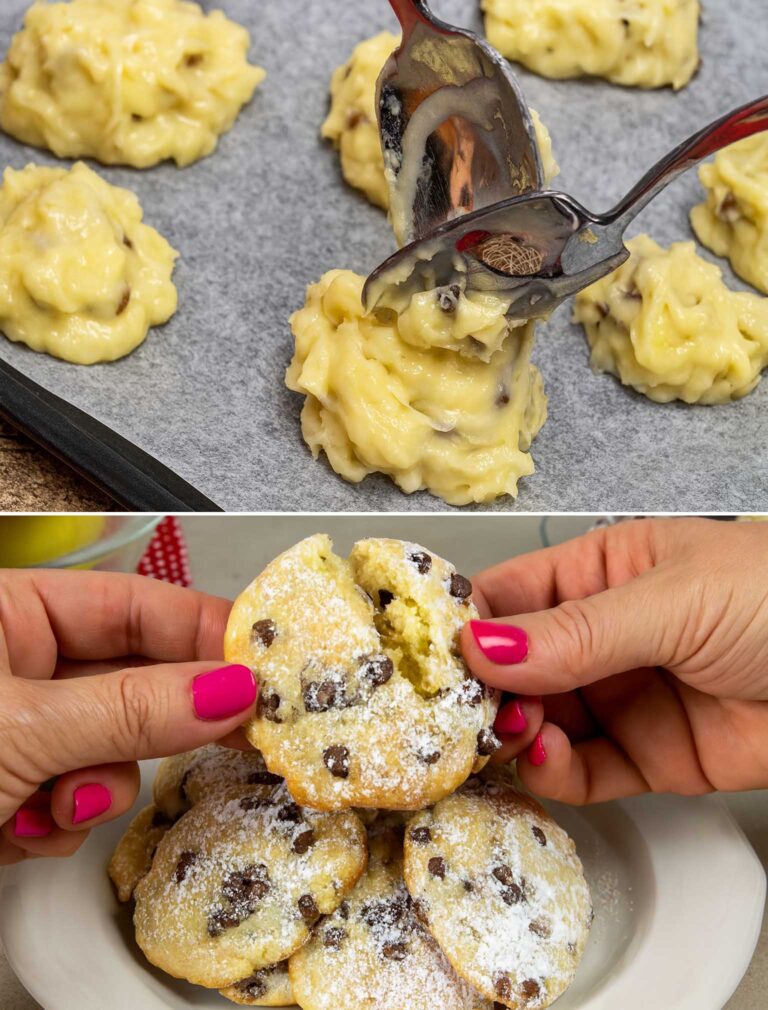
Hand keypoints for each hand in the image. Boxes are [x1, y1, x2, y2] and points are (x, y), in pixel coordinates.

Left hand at [0, 570, 256, 863]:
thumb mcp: (20, 730)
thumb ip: (130, 710)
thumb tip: (233, 691)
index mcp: (11, 612)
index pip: (132, 605)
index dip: (202, 632)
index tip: (266, 665)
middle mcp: (18, 664)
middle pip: (130, 682)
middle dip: (158, 725)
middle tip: (241, 735)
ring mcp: (19, 731)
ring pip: (108, 750)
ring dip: (94, 790)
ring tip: (58, 809)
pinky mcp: (12, 790)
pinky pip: (75, 799)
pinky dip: (56, 825)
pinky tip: (15, 833)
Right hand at [462, 518, 767, 803]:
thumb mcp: (672, 599)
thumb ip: (576, 632)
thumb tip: (481, 646)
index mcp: (602, 572)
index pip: (511, 595)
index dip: (464, 623)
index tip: (424, 655)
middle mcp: (602, 634)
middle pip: (516, 665)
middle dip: (481, 689)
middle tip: (452, 713)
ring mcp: (623, 696)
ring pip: (540, 720)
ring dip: (513, 732)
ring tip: (503, 736)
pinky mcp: (648, 758)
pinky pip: (582, 769)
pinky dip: (553, 771)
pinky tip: (543, 759)